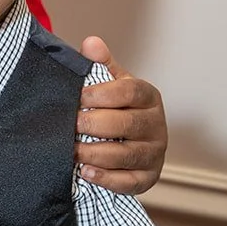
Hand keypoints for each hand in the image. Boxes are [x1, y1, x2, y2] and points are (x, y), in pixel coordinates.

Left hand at [76, 37, 167, 195]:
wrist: (128, 143)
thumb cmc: (117, 110)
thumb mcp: (111, 85)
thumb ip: (100, 65)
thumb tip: (91, 43)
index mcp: (148, 97)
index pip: (130, 91)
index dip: (101, 94)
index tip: (77, 97)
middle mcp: (156, 125)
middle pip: (126, 123)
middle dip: (93, 125)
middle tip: (70, 125)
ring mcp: (154, 153)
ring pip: (124, 155)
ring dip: (94, 153)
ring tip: (70, 150)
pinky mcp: (147, 178)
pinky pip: (127, 182)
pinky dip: (105, 178)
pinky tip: (85, 171)